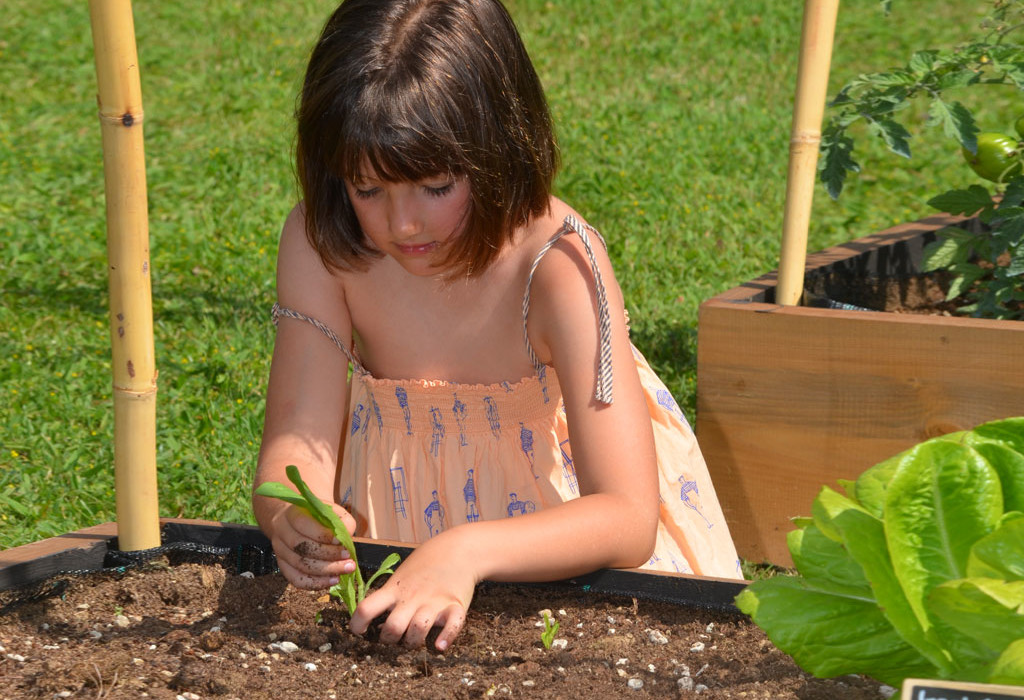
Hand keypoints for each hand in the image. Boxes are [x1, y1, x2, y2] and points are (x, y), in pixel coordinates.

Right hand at [268, 502, 357, 588]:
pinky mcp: (283, 566)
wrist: (294, 521)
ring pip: (300, 566)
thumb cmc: (316, 516)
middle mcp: (282, 532)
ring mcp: (280, 551)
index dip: (322, 535)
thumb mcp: (331, 509)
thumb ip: (342, 520)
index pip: (303, 524)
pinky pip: (296, 579)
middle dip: (328, 556)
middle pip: (302, 548)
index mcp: (293, 513)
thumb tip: (346, 536)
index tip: (341, 542)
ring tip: (344, 571)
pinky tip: (331, 581)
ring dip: (325, 572)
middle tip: (349, 561)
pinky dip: (315, 583)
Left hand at [349, 534, 476, 650]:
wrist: (457, 549)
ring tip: (414, 639)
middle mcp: (412, 597)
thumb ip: (390, 595)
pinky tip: (440, 645)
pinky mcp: (455, 605)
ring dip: (413, 641)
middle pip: (393, 627)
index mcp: (395, 589)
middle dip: (389, 640)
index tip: (358, 631)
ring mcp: (434, 602)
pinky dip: (446, 637)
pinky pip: (453, 625)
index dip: (357, 624)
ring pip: (418, 629)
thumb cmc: (425, 563)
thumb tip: (376, 620)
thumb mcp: (401, 575)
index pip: (367, 608)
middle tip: (393, 637)